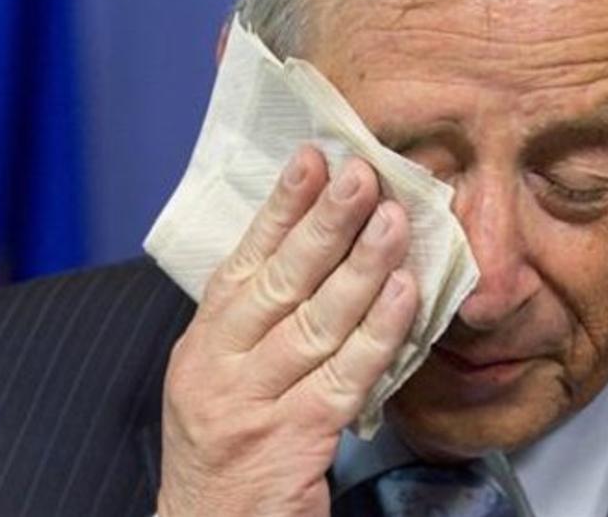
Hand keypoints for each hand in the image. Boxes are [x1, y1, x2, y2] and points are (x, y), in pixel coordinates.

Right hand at [157, 146, 418, 516]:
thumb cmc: (224, 448)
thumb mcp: (218, 378)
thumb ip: (254, 324)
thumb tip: (314, 253)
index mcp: (203, 344)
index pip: (244, 262)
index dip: (280, 208)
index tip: (312, 159)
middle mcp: (221, 368)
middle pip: (281, 283)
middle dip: (325, 223)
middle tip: (362, 175)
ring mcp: (254, 405)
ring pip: (317, 323)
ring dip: (361, 267)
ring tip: (394, 222)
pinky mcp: (294, 440)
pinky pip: (346, 377)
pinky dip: (378, 333)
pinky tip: (404, 294)